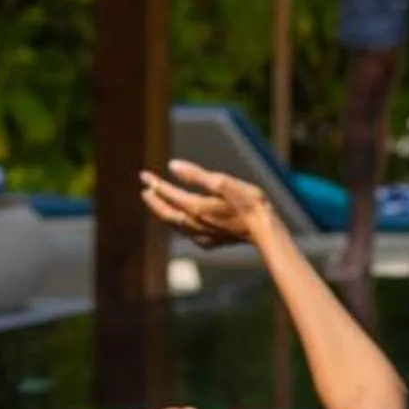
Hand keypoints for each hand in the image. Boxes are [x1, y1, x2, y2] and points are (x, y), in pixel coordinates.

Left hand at [143, 161, 273, 247]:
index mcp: (196, 207)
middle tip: (145, 191)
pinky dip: (178, 224)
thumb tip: (172, 166)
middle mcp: (194, 224)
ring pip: (175, 225)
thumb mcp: (223, 182)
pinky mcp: (210, 243)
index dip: (155, 184)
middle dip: (154, 201)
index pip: (168, 194)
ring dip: (164, 213)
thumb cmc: (248, 202)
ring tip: (158, 203)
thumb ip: (196, 174)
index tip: (143, 175)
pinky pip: (186, 233)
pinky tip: (181, 221)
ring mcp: (201, 236)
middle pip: (166, 213)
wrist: (265, 229)